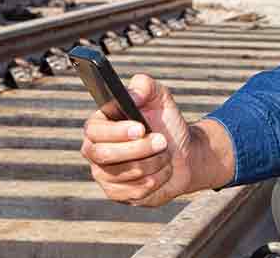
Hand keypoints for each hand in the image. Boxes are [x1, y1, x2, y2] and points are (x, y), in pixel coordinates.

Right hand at [81, 74, 199, 206]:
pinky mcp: (118, 194)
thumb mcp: (160, 98)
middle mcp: (95, 151)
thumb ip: (145, 86)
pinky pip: (134, 192)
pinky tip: (162, 171)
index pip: (94, 130)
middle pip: (105, 155)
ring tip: (165, 155)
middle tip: (162, 141)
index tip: (140, 128)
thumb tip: (133, 93)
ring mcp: (104, 175)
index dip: (117, 131)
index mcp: (100, 125)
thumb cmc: (167, 124)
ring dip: (154, 163)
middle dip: (140, 149)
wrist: (185, 154)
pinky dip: (156, 180)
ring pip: (125, 174)